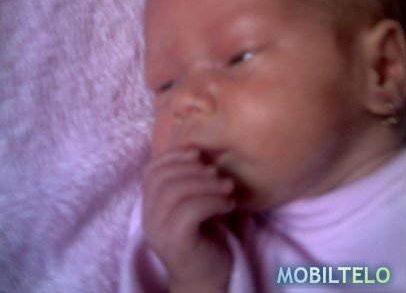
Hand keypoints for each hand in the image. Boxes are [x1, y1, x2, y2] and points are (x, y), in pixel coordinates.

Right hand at [142, 147, 235, 292]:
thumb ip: (188, 184)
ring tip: (227, 187)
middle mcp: (149, 219)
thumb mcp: (192, 206)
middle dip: (192, 169)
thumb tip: (202, 153)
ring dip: (206, 184)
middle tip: (217, 172)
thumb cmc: (203, 239)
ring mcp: (159, 232)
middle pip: (162, 179)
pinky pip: (190, 211)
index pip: (150, 171)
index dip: (173, 156)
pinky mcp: (176, 243)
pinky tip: (228, 205)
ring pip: (175, 193)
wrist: (206, 281)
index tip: (197, 153)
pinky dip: (213, 201)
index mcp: (150, 206)